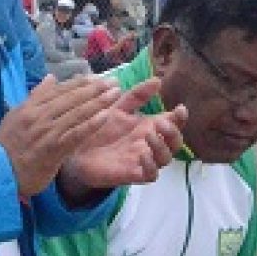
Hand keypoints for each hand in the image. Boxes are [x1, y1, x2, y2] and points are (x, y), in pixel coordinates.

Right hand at [0, 76, 124, 197]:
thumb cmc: (8, 145)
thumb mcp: (16, 116)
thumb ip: (35, 97)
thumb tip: (51, 78)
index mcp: (30, 107)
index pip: (60, 90)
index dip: (80, 83)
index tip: (98, 78)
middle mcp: (39, 116)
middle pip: (72, 98)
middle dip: (94, 89)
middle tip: (114, 81)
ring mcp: (47, 132)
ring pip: (77, 113)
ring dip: (98, 102)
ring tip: (115, 94)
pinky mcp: (54, 149)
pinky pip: (76, 134)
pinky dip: (91, 124)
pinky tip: (105, 116)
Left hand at [58, 80, 185, 202]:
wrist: (75, 148)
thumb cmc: (98, 127)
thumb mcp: (117, 107)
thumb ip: (137, 95)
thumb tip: (158, 80)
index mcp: (148, 126)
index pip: (173, 123)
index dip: (180, 118)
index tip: (179, 108)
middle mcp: (149, 144)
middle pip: (175, 143)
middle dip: (174, 132)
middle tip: (162, 123)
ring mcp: (142, 160)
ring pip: (166, 159)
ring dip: (162, 147)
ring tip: (149, 135)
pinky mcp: (132, 174)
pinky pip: (151, 175)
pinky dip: (151, 166)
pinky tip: (142, 155)